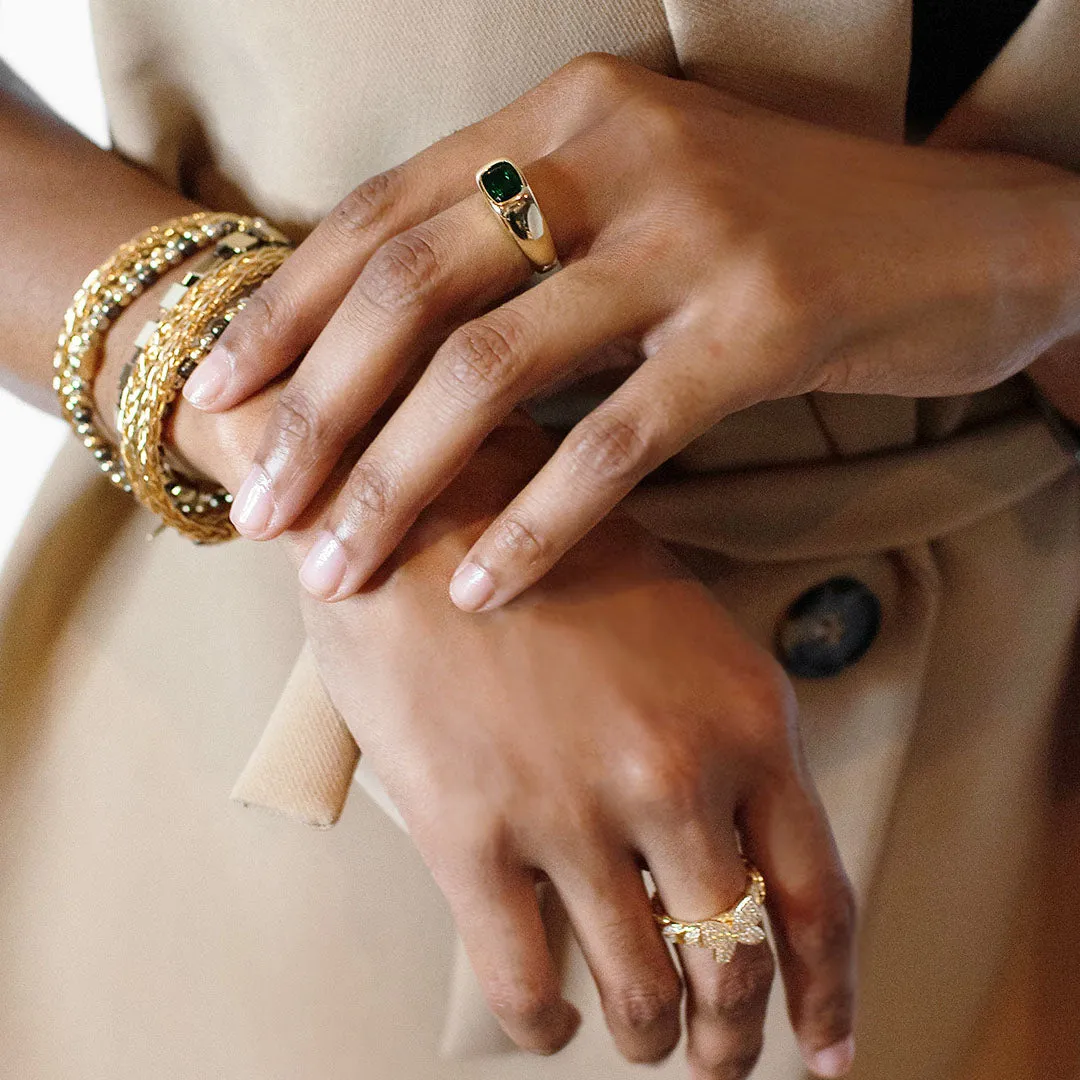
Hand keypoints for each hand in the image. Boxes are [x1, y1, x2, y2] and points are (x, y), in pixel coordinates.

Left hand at [181, 50, 1079, 607]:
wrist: (968, 237)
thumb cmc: (783, 236)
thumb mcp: (640, 214)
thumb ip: (528, 263)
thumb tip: (402, 372)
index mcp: (564, 119)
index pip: (384, 220)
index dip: (288, 316)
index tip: (220, 405)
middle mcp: (615, 152)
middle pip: (414, 292)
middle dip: (318, 413)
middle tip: (261, 512)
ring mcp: (694, 232)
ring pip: (494, 368)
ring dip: (399, 480)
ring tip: (340, 568)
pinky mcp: (765, 322)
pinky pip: (616, 438)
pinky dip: (535, 521)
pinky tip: (479, 586)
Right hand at [298, 421, 856, 1079]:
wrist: (419, 503)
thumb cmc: (545, 550)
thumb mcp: (679, 622)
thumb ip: (718, 727)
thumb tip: (726, 838)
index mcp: (746, 717)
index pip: (818, 894)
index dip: (830, 992)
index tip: (826, 1050)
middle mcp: (678, 775)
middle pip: (735, 964)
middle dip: (730, 1035)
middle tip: (715, 1060)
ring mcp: (576, 810)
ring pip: (642, 990)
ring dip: (643, 1034)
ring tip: (631, 1034)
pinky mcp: (473, 833)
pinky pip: (525, 982)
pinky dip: (544, 1023)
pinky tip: (549, 1019)